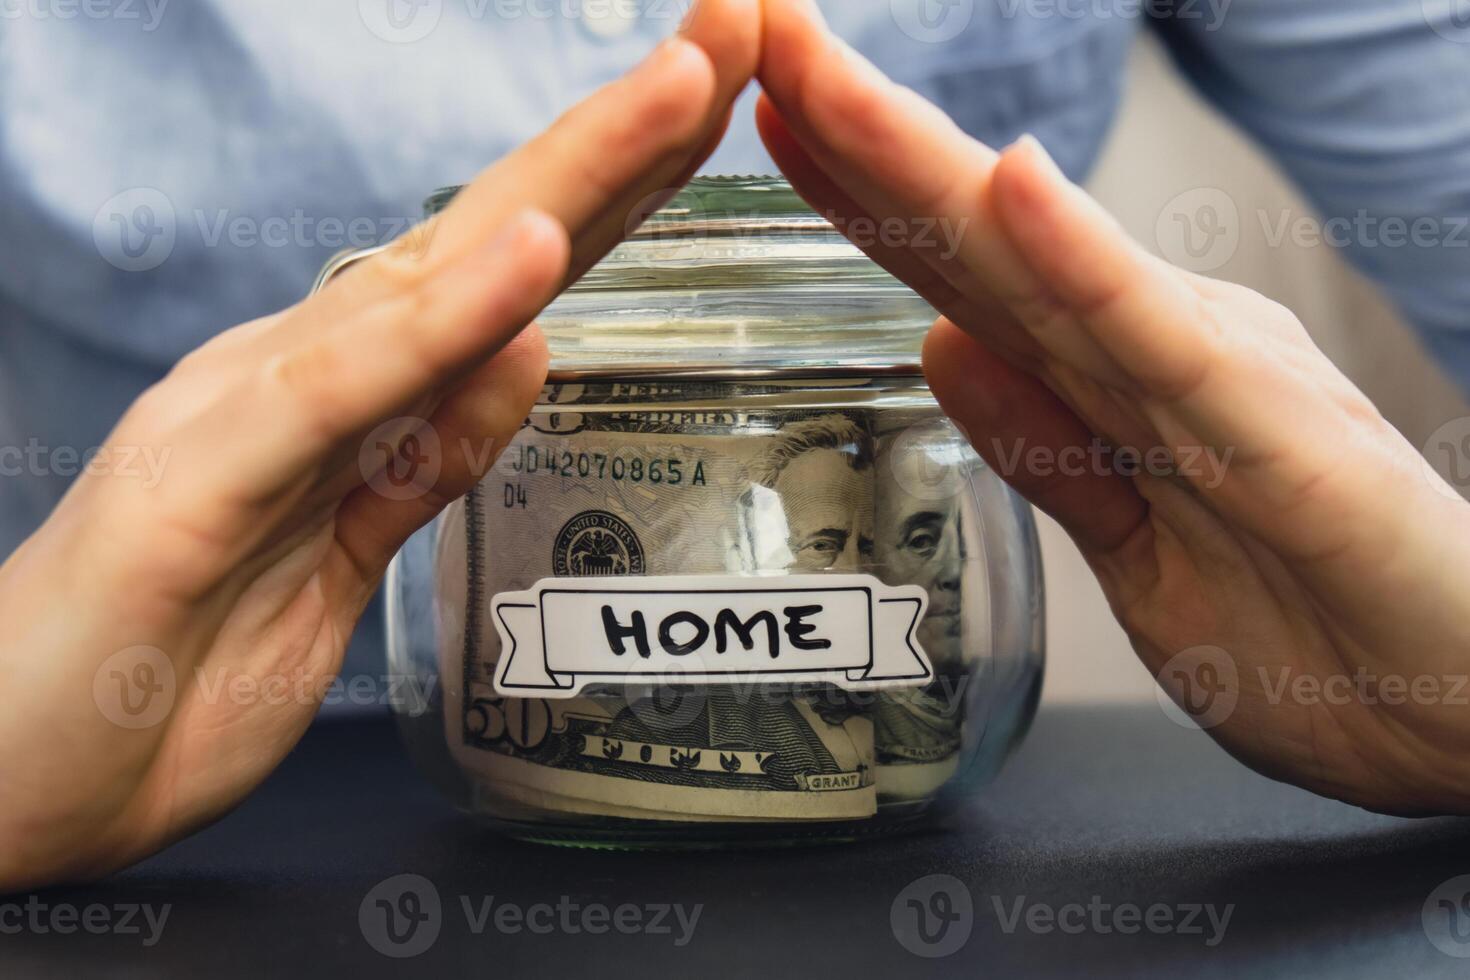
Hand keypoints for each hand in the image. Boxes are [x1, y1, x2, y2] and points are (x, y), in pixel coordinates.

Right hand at [0, 0, 759, 890]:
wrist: (8, 774)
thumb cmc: (164, 674)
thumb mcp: (345, 564)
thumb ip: (430, 454)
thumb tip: (531, 350)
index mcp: (347, 391)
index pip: (511, 268)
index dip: (623, 186)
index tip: (723, 107)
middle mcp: (305, 370)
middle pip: (493, 234)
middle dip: (627, 135)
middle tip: (739, 27)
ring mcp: (251, 411)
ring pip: (433, 276)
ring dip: (568, 177)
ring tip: (682, 84)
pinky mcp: (202, 483)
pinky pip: (342, 391)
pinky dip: (440, 320)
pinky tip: (529, 249)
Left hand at [757, 0, 1469, 813]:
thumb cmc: (1324, 641)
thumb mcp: (1137, 551)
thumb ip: (1048, 449)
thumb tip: (943, 348)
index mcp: (1121, 376)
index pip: (964, 270)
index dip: (857, 192)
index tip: (764, 117)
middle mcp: (1159, 346)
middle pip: (979, 234)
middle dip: (860, 133)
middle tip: (762, 33)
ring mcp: (1216, 378)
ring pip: (1043, 258)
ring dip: (926, 162)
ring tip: (822, 70)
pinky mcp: (1277, 435)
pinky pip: (1160, 342)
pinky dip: (1084, 260)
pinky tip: (1010, 185)